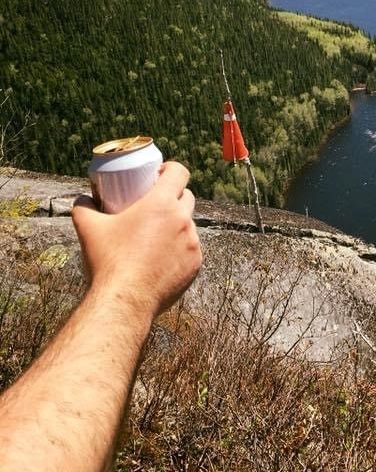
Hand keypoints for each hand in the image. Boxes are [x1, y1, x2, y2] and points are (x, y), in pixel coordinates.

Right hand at [72, 161, 202, 320]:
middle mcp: (183, 220)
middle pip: (186, 197)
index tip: (160, 174)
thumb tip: (83, 198)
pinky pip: (191, 249)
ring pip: (189, 225)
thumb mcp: (88, 228)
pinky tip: (165, 256)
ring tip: (158, 234)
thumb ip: (83, 207)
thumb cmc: (107, 262)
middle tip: (156, 204)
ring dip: (177, 224)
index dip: (170, 169)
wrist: (123, 302)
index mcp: (162, 203)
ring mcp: (192, 243)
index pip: (179, 172)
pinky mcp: (195, 264)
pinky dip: (180, 249)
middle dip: (174, 196)